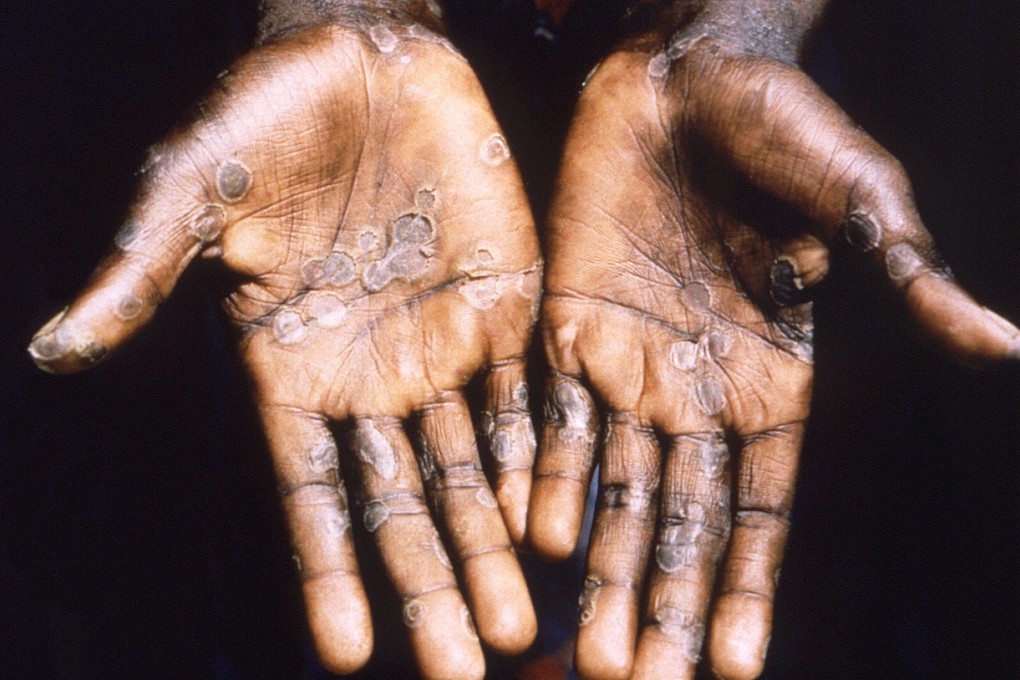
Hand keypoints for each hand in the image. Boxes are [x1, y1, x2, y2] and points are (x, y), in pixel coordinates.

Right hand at [28, 21, 539, 678]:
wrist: (361, 56)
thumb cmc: (266, 115)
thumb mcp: (193, 192)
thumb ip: (142, 274)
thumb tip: (54, 348)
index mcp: (293, 368)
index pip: (313, 493)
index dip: (329, 572)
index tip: (348, 658)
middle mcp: (371, 374)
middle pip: (404, 501)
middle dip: (431, 584)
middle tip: (464, 669)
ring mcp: (443, 344)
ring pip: (474, 466)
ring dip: (494, 544)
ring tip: (520, 624)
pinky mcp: (505, 303)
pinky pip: (527, 394)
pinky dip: (541, 456)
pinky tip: (555, 522)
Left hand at [527, 29, 1018, 679]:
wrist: (685, 73)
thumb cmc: (784, 125)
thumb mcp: (857, 200)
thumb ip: (906, 278)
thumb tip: (1005, 345)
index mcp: (774, 381)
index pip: (760, 508)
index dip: (749, 586)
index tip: (737, 668)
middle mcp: (698, 391)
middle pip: (679, 520)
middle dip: (664, 604)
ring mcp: (627, 365)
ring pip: (610, 488)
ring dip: (600, 568)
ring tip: (590, 653)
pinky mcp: (564, 327)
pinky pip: (548, 419)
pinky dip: (541, 478)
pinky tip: (533, 541)